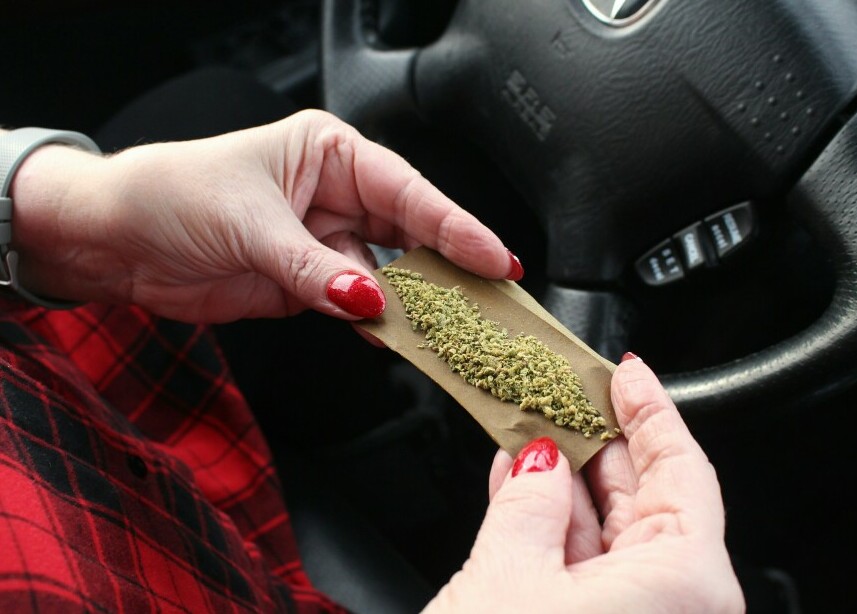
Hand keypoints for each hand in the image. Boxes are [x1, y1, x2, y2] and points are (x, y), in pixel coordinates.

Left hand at [7, 111, 520, 321]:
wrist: (116, 241)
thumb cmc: (172, 197)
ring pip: (388, 276)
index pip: (406, 191)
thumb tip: (369, 300)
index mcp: (329, 154)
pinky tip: (394, 336)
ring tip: (449, 327)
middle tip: (490, 299)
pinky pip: (356, 306)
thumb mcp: (249, 224)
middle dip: (448, 267)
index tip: (493, 258)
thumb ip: (313, 268)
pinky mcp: (309, 284)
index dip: (455, 226)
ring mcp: (325, 242)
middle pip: (410, 234)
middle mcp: (335, 196)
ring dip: (412, 304)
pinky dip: (375, 325)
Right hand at [426, 356, 743, 612]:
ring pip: (610, 537)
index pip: (683, 468)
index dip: (651, 410)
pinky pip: (587, 573)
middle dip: (596, 444)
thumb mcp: (507, 577)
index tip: (627, 374)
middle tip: (559, 396)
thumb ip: (526, 502)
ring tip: (524, 434)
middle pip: (647, 499)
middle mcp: (680, 611)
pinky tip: (516, 491)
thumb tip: (534, 461)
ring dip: (563, 485)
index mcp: (688, 585)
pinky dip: (551, 531)